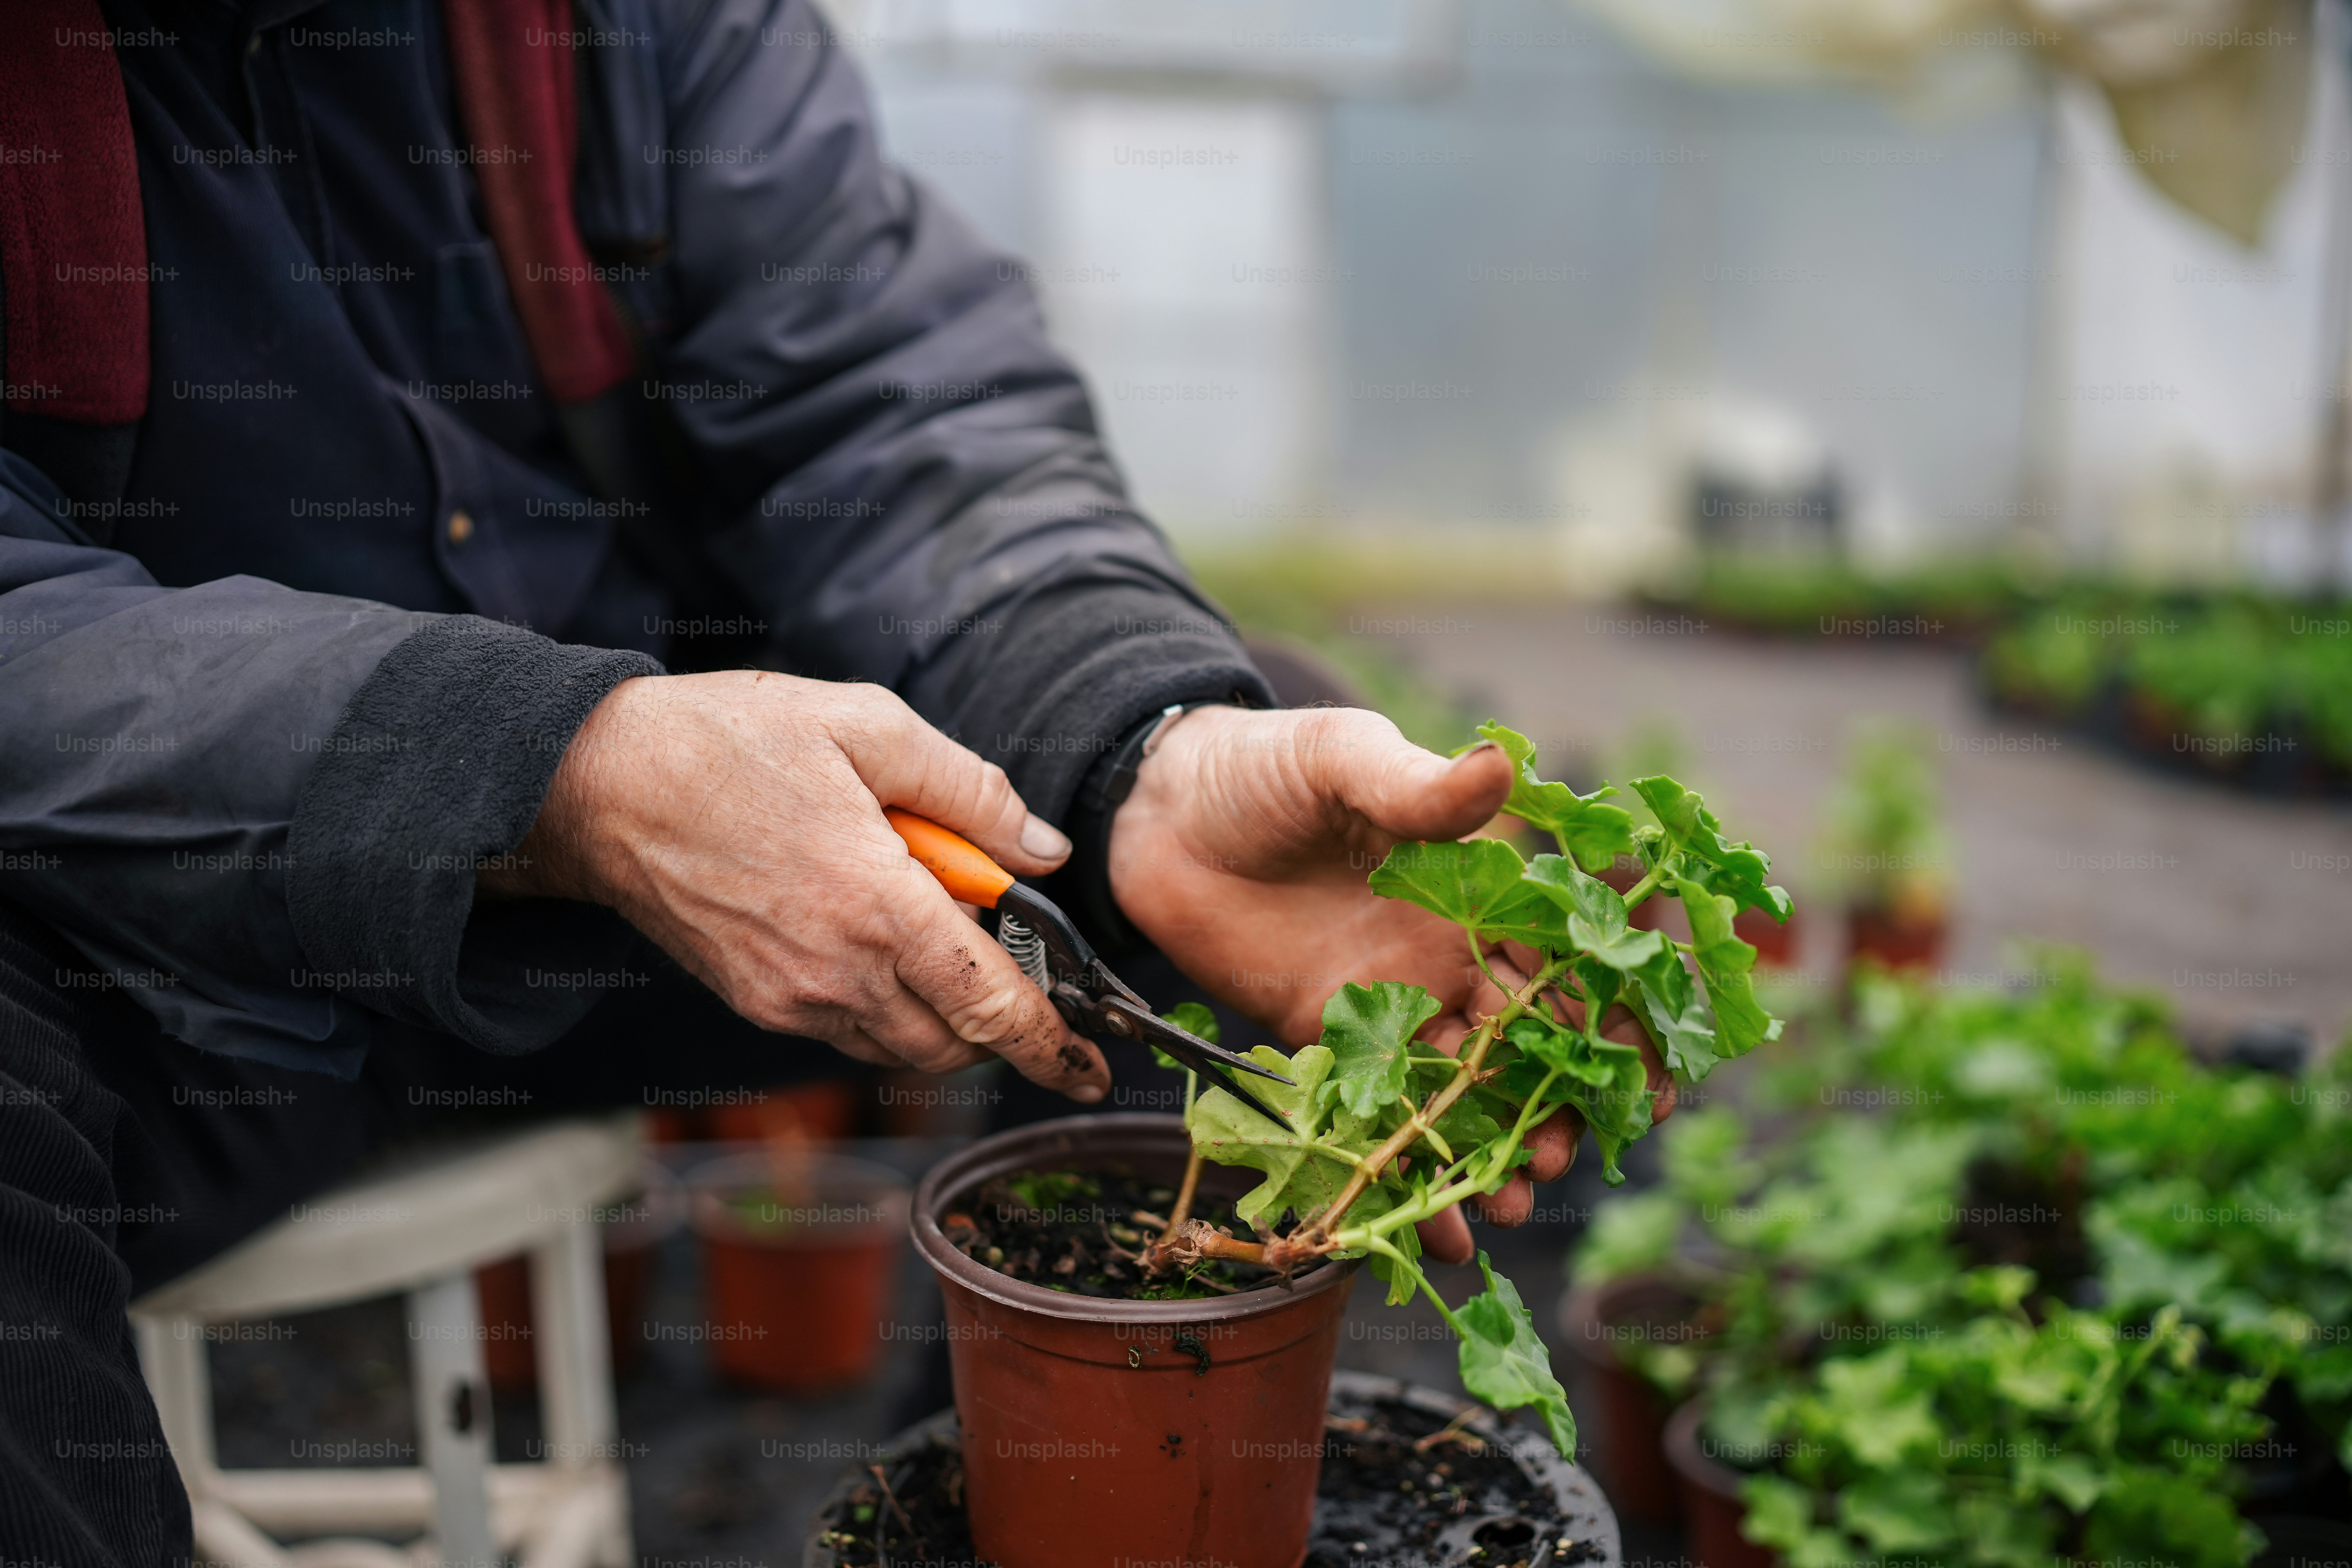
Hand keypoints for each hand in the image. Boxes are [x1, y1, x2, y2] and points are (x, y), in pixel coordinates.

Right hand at [481, 672, 1107, 1098]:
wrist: (599, 783)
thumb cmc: (731, 741)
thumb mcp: (869, 727)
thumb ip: (972, 792)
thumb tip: (1047, 849)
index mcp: (877, 906)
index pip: (992, 1006)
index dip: (1054, 1045)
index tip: (1092, 1068)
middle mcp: (836, 972)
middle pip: (955, 1044)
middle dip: (1007, 1031)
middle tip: (1033, 987)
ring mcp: (790, 997)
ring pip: (903, 1047)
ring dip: (947, 1019)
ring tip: (955, 951)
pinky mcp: (756, 1002)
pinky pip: (849, 1031)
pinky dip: (890, 1010)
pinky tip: (887, 947)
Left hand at [1108, 705, 1671, 1260]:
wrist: (1163, 810)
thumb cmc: (1267, 767)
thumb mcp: (1345, 758)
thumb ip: (1417, 783)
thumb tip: (1497, 762)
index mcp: (1477, 895)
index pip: (1569, 964)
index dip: (1615, 1020)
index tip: (1646, 1075)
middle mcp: (1447, 960)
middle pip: (1528, 1047)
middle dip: (1557, 1105)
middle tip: (1562, 1155)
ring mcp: (1391, 1007)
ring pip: (1465, 1094)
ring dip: (1494, 1150)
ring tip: (1514, 1203)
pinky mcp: (1326, 1044)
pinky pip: (1380, 1116)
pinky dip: (1409, 1171)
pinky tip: (1439, 1230)